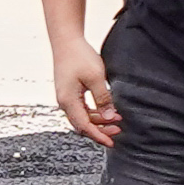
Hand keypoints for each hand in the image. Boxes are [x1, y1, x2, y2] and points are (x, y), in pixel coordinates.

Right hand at [50, 30, 117, 146]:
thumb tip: (109, 118)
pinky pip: (82, 109)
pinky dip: (94, 113)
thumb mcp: (96, 77)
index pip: (84, 126)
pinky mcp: (69, 92)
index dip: (99, 136)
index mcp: (68, 101)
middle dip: (100, 130)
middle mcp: (64, 103)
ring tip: (116, 119)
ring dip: (98, 121)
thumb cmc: (79, 56)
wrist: (66, 41)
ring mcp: (66, 98)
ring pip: (82, 117)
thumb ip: (103, 99)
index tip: (112, 143)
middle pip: (82, 125)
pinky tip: (106, 110)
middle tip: (118, 130)